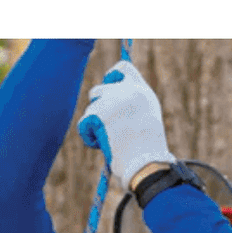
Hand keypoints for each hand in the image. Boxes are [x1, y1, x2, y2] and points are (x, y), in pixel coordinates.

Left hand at [78, 60, 172, 186]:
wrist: (145, 164)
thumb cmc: (147, 151)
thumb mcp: (148, 119)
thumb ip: (133, 103)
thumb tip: (112, 98)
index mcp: (141, 91)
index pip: (123, 69)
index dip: (112, 76)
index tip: (108, 86)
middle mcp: (126, 90)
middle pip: (99, 90)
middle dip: (98, 108)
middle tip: (105, 127)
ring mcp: (111, 100)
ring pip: (91, 108)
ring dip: (95, 124)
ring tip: (111, 141)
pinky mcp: (98, 114)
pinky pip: (83, 124)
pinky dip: (89, 137)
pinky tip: (103, 146)